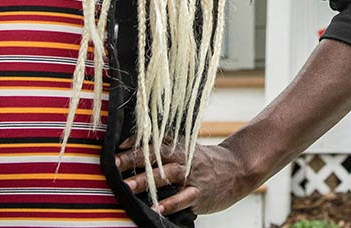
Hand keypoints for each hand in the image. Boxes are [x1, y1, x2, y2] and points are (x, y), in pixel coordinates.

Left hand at [117, 137, 255, 215]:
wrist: (238, 169)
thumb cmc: (204, 162)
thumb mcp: (186, 150)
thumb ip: (164, 150)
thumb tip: (132, 151)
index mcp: (177, 147)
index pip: (153, 142)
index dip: (135, 142)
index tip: (116, 146)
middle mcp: (183, 158)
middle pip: (156, 156)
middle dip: (133, 160)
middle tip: (113, 164)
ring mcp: (192, 176)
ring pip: (167, 175)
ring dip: (147, 181)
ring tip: (127, 187)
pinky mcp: (200, 193)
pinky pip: (184, 198)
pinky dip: (170, 203)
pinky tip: (156, 208)